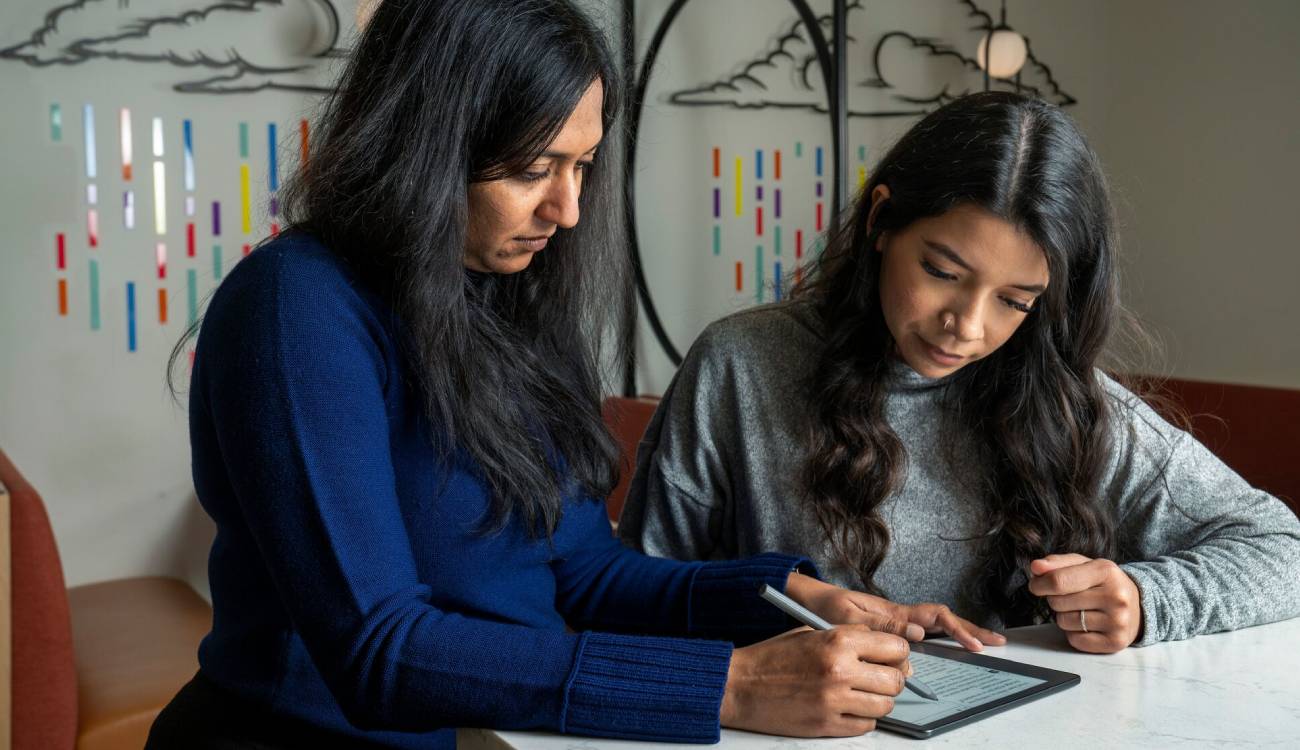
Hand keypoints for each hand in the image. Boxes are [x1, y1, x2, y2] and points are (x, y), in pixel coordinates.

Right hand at [721, 625, 909, 736]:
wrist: (740, 685)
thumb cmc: (773, 657)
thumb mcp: (811, 632)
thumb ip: (849, 637)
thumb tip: (885, 649)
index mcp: (837, 640)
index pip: (896, 648)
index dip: (897, 654)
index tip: (891, 657)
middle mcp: (840, 669)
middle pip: (896, 680)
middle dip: (892, 678)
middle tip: (879, 677)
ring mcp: (834, 700)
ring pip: (885, 705)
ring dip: (878, 700)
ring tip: (862, 694)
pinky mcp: (827, 724)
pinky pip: (865, 725)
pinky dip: (862, 718)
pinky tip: (848, 708)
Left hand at [785, 572, 1004, 650]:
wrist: (807, 599)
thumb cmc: (824, 607)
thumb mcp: (849, 617)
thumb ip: (882, 625)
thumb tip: (919, 635)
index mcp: (894, 610)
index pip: (936, 617)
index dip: (958, 630)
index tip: (974, 644)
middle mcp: (899, 613)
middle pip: (943, 619)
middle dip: (970, 629)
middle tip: (996, 641)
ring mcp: (896, 619)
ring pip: (936, 624)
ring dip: (960, 632)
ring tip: (983, 642)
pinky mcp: (888, 626)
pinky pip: (922, 631)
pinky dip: (941, 636)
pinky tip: (952, 643)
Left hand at [1028, 553, 1142, 653]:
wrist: (1137, 606)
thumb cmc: (1102, 583)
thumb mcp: (1083, 565)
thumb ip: (1056, 563)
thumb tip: (1035, 567)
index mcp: (1105, 571)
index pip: (1058, 580)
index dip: (1040, 584)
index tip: (1036, 585)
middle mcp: (1115, 596)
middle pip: (1058, 602)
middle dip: (1055, 599)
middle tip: (1070, 597)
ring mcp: (1117, 621)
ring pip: (1064, 622)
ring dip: (1064, 617)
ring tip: (1081, 610)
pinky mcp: (1115, 642)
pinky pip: (1075, 640)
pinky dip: (1073, 634)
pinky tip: (1087, 625)